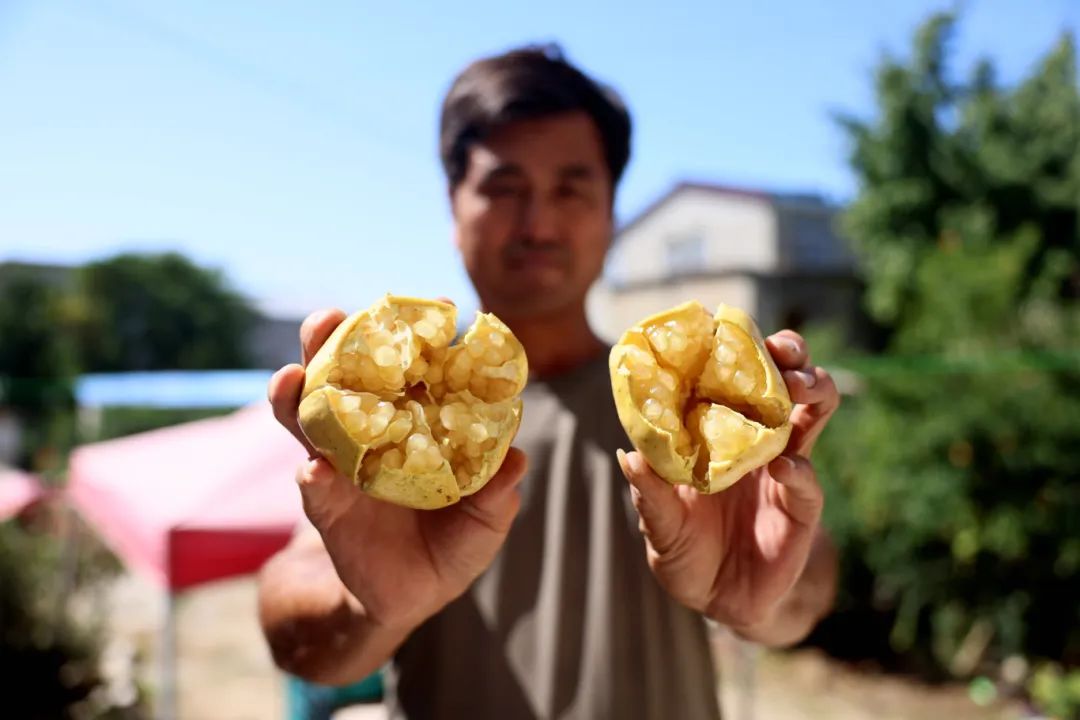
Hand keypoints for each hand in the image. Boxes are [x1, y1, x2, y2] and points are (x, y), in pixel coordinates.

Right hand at [268, 308, 527, 630]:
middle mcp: (369, 430)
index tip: (439, 309)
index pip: (413, 368)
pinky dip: (312, 478)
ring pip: (308, 416)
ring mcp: (340, 463)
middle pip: (343, 374)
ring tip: (292, 378)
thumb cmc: (450, 545)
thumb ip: (497, 494)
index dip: (422, 337)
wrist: (404, 597)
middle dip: (330, 341)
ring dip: (296, 394)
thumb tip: (517, 460)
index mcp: (412, 421)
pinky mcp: (324, 506)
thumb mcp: (484, 522)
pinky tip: (316, 473)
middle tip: (330, 318)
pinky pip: (311, 486)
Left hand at [617, 330, 839, 634]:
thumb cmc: (684, 552)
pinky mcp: (800, 510)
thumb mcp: (660, 526)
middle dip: (789, 356)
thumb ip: (649, 496)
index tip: (726, 322)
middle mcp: (757, 439)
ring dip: (811, 394)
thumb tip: (627, 456)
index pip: (734, 377)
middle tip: (783, 349)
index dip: (737, 348)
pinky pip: (808, 485)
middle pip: (784, 382)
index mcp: (720, 431)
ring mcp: (784, 470)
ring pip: (813, 416)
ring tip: (798, 388)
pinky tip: (785, 467)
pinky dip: (800, 473)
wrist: (720, 602)